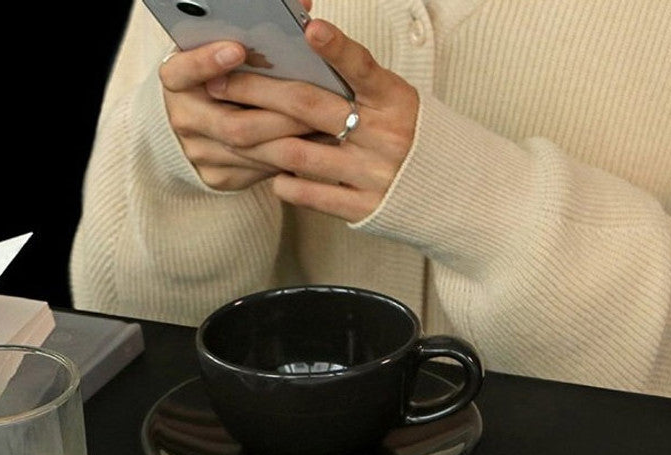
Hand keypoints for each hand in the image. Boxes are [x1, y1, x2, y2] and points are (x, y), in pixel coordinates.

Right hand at [159, 41, 319, 190]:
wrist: (197, 124)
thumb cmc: (220, 76)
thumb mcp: (222, 51)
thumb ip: (252, 33)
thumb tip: (301, 6)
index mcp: (175, 82)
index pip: (183, 71)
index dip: (207, 62)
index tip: (238, 48)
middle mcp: (183, 120)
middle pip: (232, 124)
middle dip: (277, 112)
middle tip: (313, 101)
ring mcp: (199, 154)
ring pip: (249, 151)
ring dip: (290, 138)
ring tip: (323, 123)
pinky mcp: (217, 177)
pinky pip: (257, 170)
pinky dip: (288, 157)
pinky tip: (314, 145)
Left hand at [203, 19, 419, 221]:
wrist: (449, 194)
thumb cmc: (408, 138)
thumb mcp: (394, 103)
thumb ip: (356, 87)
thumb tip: (300, 59)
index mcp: (395, 100)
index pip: (363, 68)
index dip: (337, 49)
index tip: (311, 29)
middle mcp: (385, 135)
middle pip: (310, 108)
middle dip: (259, 91)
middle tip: (221, 83)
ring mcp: (372, 174)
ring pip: (300, 154)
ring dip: (259, 142)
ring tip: (232, 129)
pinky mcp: (363, 209)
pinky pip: (311, 195)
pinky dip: (284, 183)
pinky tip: (271, 174)